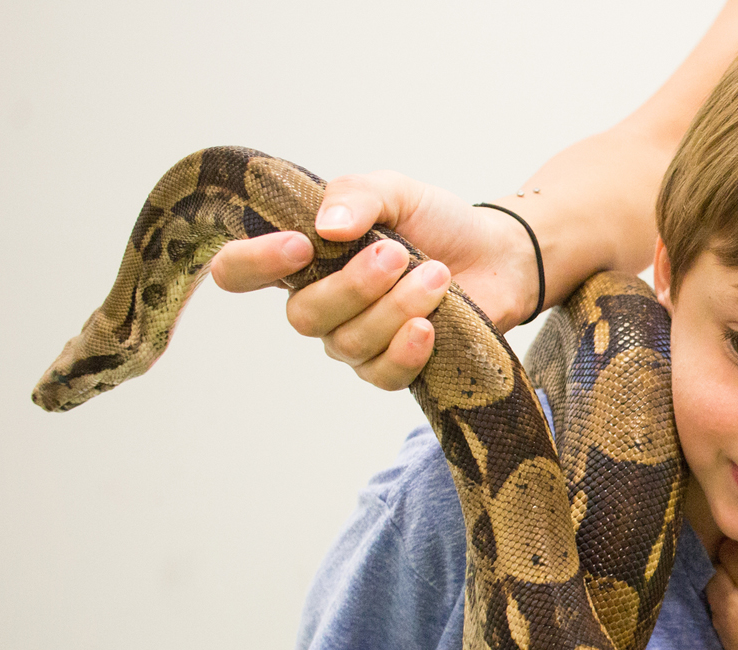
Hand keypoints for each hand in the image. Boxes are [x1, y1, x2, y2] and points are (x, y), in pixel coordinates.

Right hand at [207, 171, 538, 389]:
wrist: (497, 254)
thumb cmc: (437, 221)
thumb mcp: (397, 191)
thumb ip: (358, 196)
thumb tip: (326, 226)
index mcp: (304, 257)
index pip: (239, 272)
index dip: (253, 264)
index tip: (300, 245)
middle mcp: (320, 303)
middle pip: (303, 316)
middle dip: (355, 285)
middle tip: (399, 253)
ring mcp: (354, 339)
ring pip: (348, 343)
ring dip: (396, 306)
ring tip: (437, 273)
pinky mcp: (394, 366)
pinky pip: (382, 374)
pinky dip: (407, 349)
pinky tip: (430, 325)